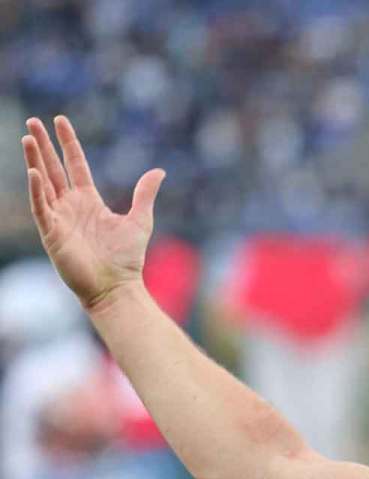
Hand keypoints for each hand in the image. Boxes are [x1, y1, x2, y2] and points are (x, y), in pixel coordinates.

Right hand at [21, 116, 164, 310]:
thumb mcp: (140, 219)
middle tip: (33, 122)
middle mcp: (71, 206)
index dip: (68, 143)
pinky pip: (41, 207)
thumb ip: (145, 194)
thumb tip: (159, 171)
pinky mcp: (52, 233)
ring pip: (43, 183)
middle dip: (44, 145)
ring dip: (35, 161)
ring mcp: (59, 218)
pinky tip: (34, 172)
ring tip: (28, 139)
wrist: (117, 286)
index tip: (60, 120)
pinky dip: (37, 191)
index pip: (75, 164)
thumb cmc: (127, 258)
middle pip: (54, 168)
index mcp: (89, 200)